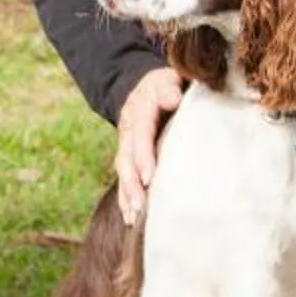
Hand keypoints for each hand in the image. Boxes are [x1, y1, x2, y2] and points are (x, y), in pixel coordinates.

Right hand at [113, 66, 186, 224]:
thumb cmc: (165, 86)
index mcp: (138, 112)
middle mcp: (128, 132)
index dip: (142, 156)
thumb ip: (168, 87)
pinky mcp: (129, 158)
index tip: (148, 176)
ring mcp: (126, 146)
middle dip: (131, 184)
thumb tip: (172, 98)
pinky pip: (124, 179)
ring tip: (134, 217)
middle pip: (125, 160)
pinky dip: (125, 198)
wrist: (145, 89)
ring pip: (123, 172)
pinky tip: (130, 217)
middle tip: (141, 206)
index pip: (139, 135)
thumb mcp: (166, 79)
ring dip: (127, 195)